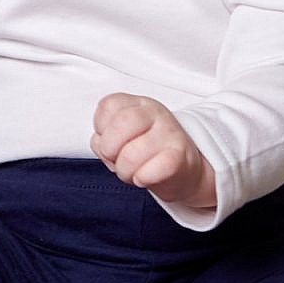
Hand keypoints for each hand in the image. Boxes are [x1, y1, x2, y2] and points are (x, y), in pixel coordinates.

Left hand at [91, 93, 216, 210]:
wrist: (183, 169)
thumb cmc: (145, 153)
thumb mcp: (122, 136)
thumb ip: (104, 137)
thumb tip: (103, 147)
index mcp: (136, 104)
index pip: (108, 106)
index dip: (100, 130)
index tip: (108, 141)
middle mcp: (154, 113)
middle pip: (120, 124)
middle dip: (109, 150)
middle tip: (116, 160)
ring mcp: (169, 133)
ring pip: (131, 155)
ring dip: (124, 171)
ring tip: (132, 172)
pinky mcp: (180, 157)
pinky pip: (152, 170)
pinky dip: (142, 178)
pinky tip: (144, 178)